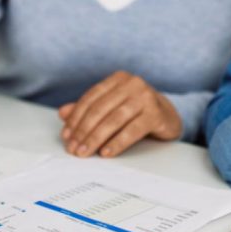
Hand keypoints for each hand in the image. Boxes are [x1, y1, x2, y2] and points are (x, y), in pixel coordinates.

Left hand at [57, 71, 181, 157]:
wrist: (168, 116)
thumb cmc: (136, 111)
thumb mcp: (112, 107)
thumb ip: (88, 109)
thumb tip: (62, 113)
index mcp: (118, 79)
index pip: (91, 98)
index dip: (76, 118)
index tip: (66, 136)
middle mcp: (132, 84)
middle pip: (100, 109)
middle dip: (83, 131)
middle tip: (74, 148)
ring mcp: (146, 97)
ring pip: (114, 119)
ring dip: (96, 138)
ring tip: (85, 152)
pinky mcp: (156, 114)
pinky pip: (132, 130)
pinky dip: (117, 142)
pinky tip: (106, 152)